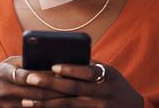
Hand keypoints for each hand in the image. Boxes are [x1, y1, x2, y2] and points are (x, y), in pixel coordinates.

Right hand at [0, 56, 66, 107]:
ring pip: (36, 104)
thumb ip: (25, 61)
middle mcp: (6, 90)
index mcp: (5, 73)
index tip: (62, 74)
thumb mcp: (7, 64)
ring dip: (53, 101)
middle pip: (35, 92)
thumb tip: (49, 57)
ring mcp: (8, 105)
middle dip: (55, 90)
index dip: (45, 75)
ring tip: (70, 96)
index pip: (28, 75)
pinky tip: (57, 105)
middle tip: (73, 86)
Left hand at [20, 59, 143, 107]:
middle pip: (72, 89)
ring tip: (26, 100)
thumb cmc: (115, 84)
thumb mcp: (109, 72)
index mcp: (107, 76)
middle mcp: (101, 93)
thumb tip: (63, 57)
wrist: (132, 107)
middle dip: (49, 84)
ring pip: (66, 105)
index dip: (71, 69)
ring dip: (44, 103)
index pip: (87, 72)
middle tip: (30, 78)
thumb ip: (89, 66)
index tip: (53, 66)